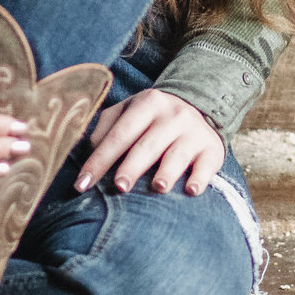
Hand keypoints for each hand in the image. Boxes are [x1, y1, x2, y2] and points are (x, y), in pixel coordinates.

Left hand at [77, 89, 224, 196]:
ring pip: (178, 154)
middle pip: (148, 145)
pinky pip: (207, 165)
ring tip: (158, 187)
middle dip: (133, 166)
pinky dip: (200, 178)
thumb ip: (106, 128)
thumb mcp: (128, 111)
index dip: (100, 159)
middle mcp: (173, 116)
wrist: (200, 104)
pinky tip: (191, 190)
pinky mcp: (212, 149)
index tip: (82, 184)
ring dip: (168, 171)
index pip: (120, 135)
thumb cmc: (152, 117)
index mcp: (148, 104)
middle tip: (119, 187)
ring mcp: (194, 132)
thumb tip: (87, 154)